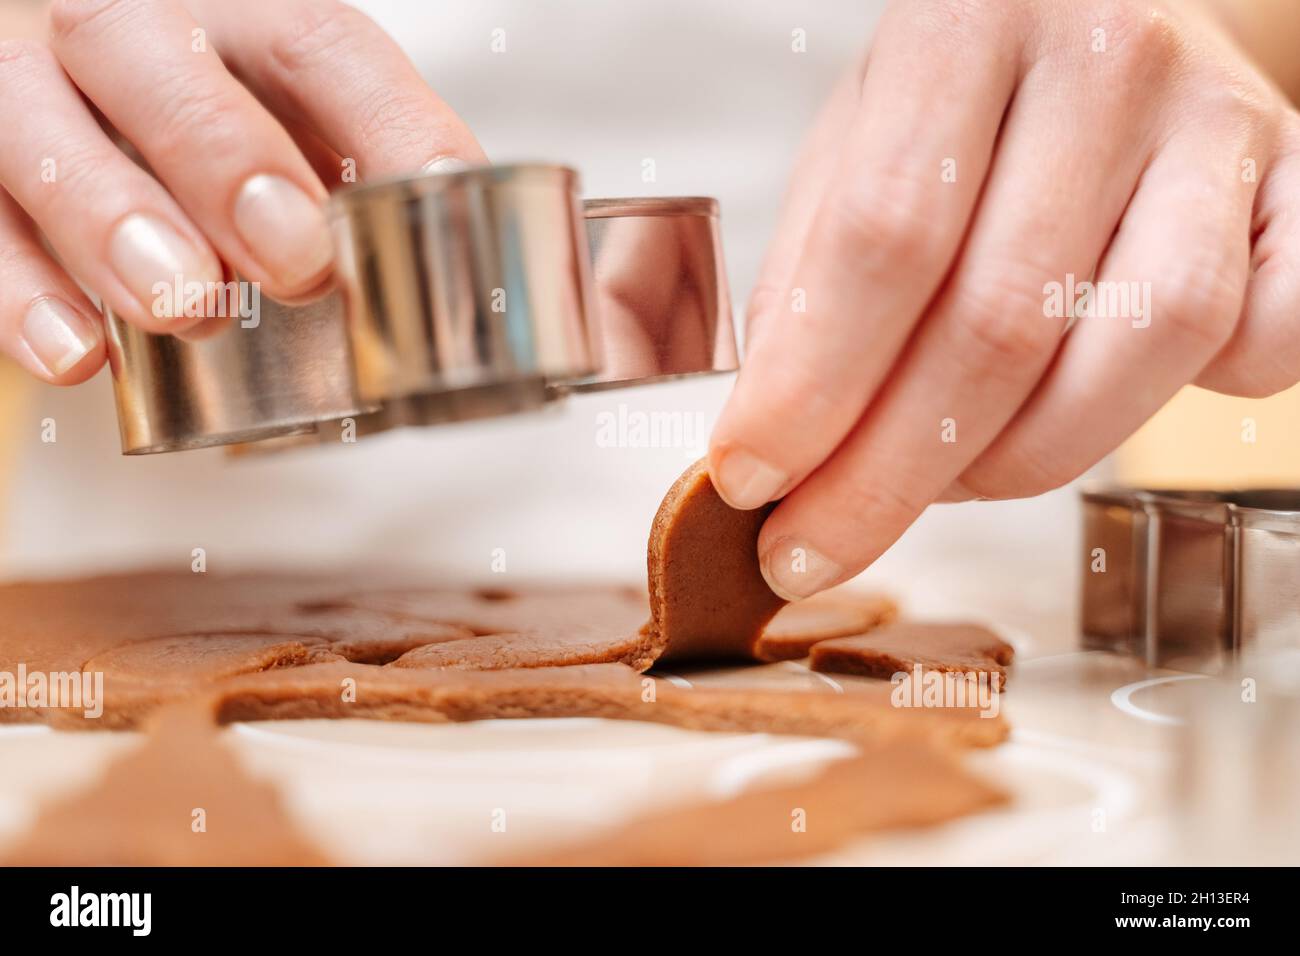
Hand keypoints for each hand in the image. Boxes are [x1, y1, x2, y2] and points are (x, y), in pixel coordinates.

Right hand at [0, 0, 482, 382]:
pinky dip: (22, 292)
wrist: (73, 109)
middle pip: (160, 58)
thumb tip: (464, 277)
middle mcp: (124, 29)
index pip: (317, 44)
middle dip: (229, 159)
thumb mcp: (291, 132)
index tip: (438, 204)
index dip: (386, 123)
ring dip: (116, 220)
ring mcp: (28, 85)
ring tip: (183, 304)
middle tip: (292, 260)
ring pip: (42, 122)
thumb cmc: (205, 135)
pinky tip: (79, 353)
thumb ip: (356, 184)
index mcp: (234, 18)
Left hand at [708, 0, 1299, 600]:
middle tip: (814, 545)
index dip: (809, 388)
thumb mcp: (851, 145)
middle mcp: (1108, 59)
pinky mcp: (1295, 186)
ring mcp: (1218, 124)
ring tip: (939, 483)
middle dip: (887, 476)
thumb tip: (770, 440)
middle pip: (999, 319)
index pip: (882, 240)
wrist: (1102, 15)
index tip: (750, 481)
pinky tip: (1088, 415)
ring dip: (1018, 461)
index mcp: (966, 23)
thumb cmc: (962, 99)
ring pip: (1142, 344)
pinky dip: (1185, 411)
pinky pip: (1269, 337)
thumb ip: (807, 278)